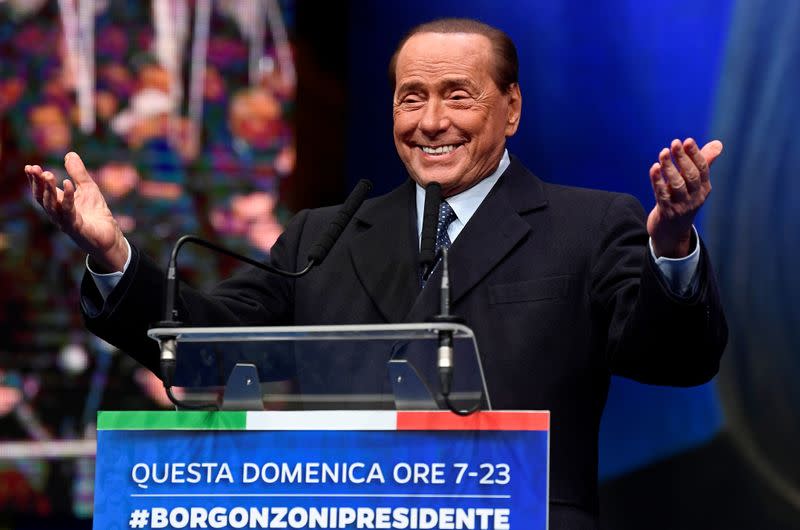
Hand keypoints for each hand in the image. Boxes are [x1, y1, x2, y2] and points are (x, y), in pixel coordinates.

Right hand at [25, 152, 127, 271]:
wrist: (109, 235)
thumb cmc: (96, 212)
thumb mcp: (88, 188)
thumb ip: (78, 173)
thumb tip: (70, 154)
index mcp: (58, 203)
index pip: (41, 191)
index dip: (34, 180)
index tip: (30, 167)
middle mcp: (57, 213)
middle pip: (42, 198)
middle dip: (38, 184)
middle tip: (35, 169)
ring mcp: (65, 221)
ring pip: (51, 205)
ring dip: (48, 190)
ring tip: (48, 174)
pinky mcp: (76, 227)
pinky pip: (69, 211)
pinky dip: (68, 197)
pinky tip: (68, 184)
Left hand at [647, 138, 722, 257]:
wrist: (672, 232)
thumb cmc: (683, 201)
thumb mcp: (695, 185)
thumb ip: (703, 163)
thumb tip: (718, 144)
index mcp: (704, 188)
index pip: (702, 169)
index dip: (695, 154)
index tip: (687, 140)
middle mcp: (695, 197)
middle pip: (690, 175)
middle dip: (683, 158)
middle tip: (675, 143)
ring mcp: (681, 205)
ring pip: (676, 184)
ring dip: (669, 167)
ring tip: (663, 153)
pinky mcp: (667, 212)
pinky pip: (662, 194)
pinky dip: (658, 180)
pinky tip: (654, 168)